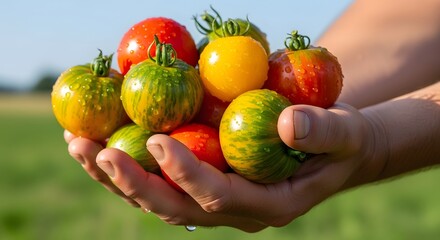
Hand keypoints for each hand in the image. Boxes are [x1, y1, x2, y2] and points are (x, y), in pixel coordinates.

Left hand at [72, 103, 381, 231]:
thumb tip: (286, 123)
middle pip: (175, 208)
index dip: (187, 175)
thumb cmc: (341, 141)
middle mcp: (236, 211)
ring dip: (117, 176)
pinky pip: (161, 180)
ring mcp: (217, 200)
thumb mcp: (344, 133)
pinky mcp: (206, 183)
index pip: (219, 198)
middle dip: (132, 184)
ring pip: (159, 199)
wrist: (333, 149)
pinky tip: (103, 139)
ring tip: (79, 145)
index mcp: (268, 206)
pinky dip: (129, 163)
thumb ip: (321, 131)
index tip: (157, 142)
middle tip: (94, 152)